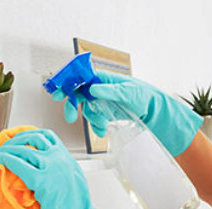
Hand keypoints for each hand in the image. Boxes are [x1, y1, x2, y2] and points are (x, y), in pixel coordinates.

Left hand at [0, 129, 91, 208]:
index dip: (29, 134)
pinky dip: (9, 161)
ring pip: (25, 150)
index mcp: (66, 157)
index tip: (19, 139)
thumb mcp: (72, 178)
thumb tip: (42, 165)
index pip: (47, 136)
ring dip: (9, 150)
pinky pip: (20, 166)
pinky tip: (3, 162)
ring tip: (1, 154)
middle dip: (16, 140)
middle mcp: (60, 159)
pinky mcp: (42, 182)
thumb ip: (59, 167)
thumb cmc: (77, 205)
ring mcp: (52, 168)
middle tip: (6, 146)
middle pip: (33, 139)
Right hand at [50, 71, 203, 156]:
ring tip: (101, 124)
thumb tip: (93, 88)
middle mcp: (100, 88)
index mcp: (103, 78)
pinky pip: (94, 118)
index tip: (57, 92)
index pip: (80, 77)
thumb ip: (110, 90)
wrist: (154, 111)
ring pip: (86, 109)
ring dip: (90, 118)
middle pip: (77, 94)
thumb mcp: (128, 93)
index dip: (66, 83)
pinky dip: (96, 125)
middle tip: (70, 117)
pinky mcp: (105, 112)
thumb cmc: (144, 96)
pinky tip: (102, 129)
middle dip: (72, 105)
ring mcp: (102, 101)